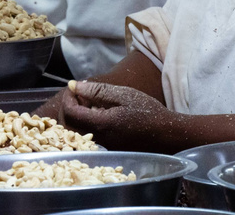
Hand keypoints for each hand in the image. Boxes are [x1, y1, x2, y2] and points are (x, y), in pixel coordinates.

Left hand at [60, 81, 178, 151]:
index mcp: (101, 124)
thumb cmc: (148, 112)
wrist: (167, 134)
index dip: (67, 98)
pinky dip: (88, 122)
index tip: (74, 87)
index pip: (70, 113)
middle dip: (70, 107)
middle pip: (70, 125)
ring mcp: (103, 146)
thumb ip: (97, 91)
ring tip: (91, 101)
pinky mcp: (108, 149)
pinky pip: (89, 136)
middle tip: (80, 93)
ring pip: (78, 132)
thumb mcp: (123, 95)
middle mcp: (98, 139)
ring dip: (78, 114)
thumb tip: (74, 85)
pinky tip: (100, 112)